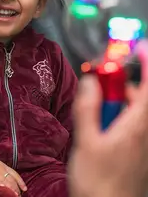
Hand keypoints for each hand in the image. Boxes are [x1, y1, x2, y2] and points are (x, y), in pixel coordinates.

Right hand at [0, 152, 26, 195]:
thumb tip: (3, 181)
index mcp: (1, 165)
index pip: (14, 173)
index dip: (20, 181)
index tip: (25, 188)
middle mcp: (0, 167)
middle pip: (11, 178)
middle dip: (16, 188)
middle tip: (19, 195)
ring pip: (6, 180)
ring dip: (11, 189)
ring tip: (15, 195)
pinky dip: (2, 185)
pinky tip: (5, 190)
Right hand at [68, 40, 147, 196]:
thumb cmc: (98, 182)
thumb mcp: (86, 142)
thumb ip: (87, 107)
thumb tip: (89, 81)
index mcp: (137, 125)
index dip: (146, 61)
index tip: (137, 45)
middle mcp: (145, 130)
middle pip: (138, 95)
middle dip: (120, 85)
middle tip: (98, 88)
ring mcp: (142, 140)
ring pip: (134, 108)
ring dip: (116, 101)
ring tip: (95, 116)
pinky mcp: (137, 148)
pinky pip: (132, 121)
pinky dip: (118, 115)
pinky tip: (101, 129)